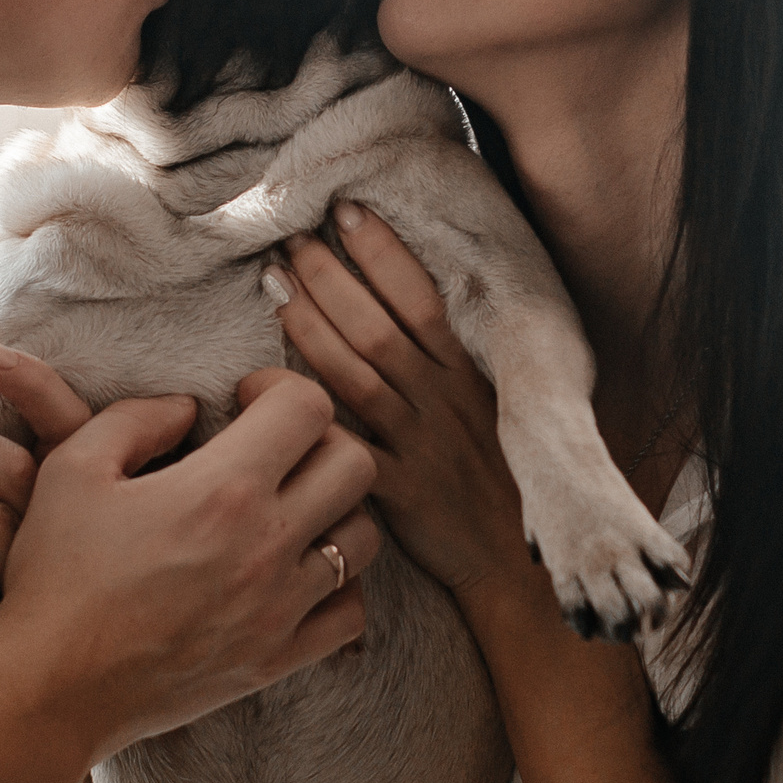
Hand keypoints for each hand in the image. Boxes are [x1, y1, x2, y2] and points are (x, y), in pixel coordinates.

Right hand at [0, 367, 379, 782]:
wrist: (50, 689)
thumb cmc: (56, 574)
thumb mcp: (74, 465)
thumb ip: (139, 415)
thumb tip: (189, 407)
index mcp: (222, 489)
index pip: (308, 406)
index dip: (280, 385)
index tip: (245, 399)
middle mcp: (267, 546)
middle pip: (356, 463)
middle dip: (321, 437)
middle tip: (275, 445)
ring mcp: (279, 609)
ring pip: (365, 536)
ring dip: (336, 508)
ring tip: (287, 505)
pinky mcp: (277, 659)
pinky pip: (352, 610)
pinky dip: (339, 582)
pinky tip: (294, 568)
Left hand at [269, 206, 535, 606]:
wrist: (524, 571)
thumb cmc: (504, 476)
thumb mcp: (499, 405)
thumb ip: (456, 356)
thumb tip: (411, 292)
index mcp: (471, 373)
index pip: (421, 298)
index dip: (382, 252)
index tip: (345, 210)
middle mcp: (445, 401)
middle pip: (377, 326)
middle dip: (329, 275)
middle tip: (290, 236)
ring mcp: (420, 445)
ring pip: (356, 374)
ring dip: (309, 323)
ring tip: (273, 283)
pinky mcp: (398, 493)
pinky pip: (345, 447)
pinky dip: (305, 415)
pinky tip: (259, 385)